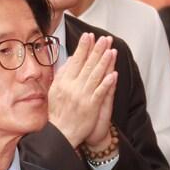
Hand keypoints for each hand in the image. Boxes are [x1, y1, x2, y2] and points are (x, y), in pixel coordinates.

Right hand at [48, 33, 117, 148]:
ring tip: (110, 50)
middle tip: (103, 39)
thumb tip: (71, 59)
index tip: (88, 36)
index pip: (75, 61)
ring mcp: (82, 96)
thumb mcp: (55, 90)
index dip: (83, 48)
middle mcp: (72, 87)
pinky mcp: (91, 106)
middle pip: (87, 65)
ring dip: (104, 62)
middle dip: (96, 50)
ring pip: (95, 76)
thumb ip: (63, 73)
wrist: (61, 133)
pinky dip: (107, 83)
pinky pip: (100, 92)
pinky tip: (114, 74)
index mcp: (64, 82)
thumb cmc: (58, 113)